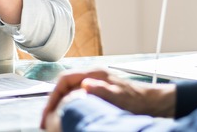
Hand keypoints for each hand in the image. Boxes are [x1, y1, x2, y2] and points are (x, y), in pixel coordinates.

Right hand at [40, 68, 176, 128]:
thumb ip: (101, 89)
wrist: (150, 102)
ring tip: (52, 123)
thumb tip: (84, 85)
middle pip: (64, 87)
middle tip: (45, 122)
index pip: (64, 80)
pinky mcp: (97, 93)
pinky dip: (68, 108)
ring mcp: (94, 84)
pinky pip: (76, 98)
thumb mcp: (118, 95)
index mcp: (94, 74)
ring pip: (69, 93)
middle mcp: (92, 77)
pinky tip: (67, 118)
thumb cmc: (136, 99)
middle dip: (52, 103)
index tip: (47, 112)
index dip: (53, 96)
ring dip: (59, 107)